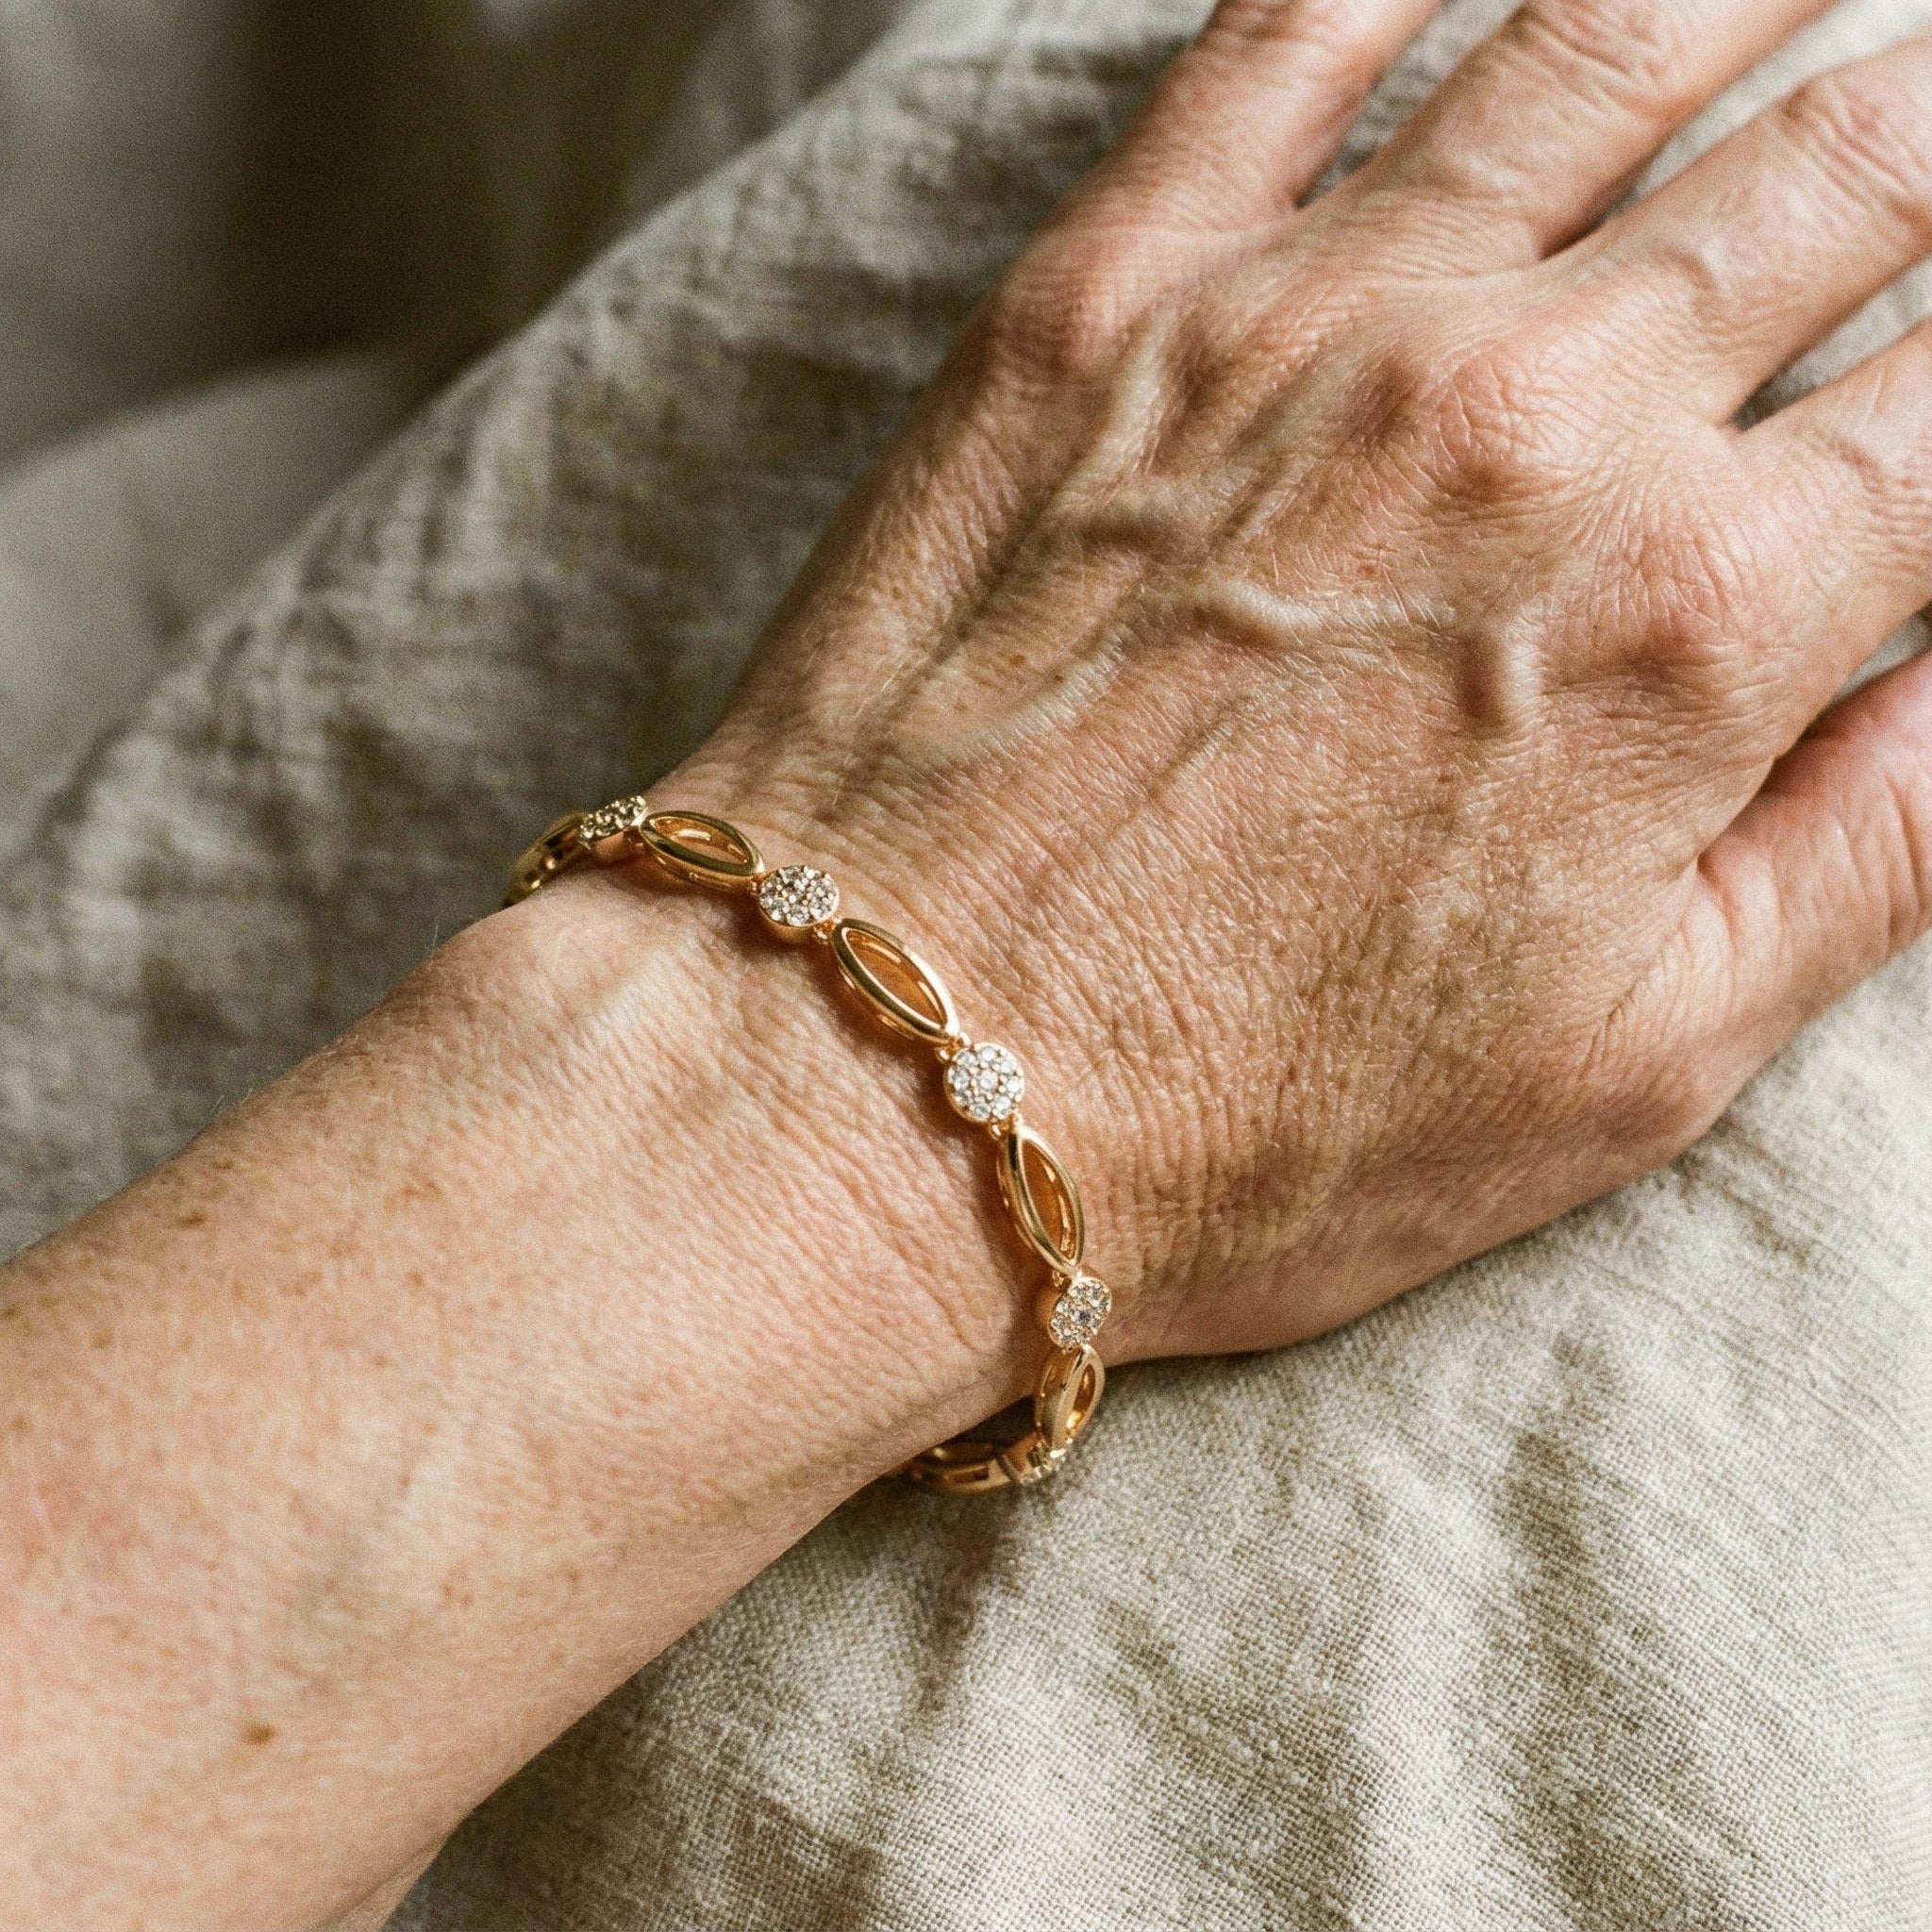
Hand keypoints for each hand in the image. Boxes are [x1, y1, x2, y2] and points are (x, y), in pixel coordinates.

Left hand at [669, 0, 1931, 1362]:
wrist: (883, 1079)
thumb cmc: (1246, 1125)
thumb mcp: (1633, 1067)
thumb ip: (1876, 841)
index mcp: (1689, 623)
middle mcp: (1528, 421)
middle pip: (1843, 163)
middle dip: (1930, 121)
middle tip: (1928, 120)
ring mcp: (1303, 327)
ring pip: (1611, 34)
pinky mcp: (1105, 298)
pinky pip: (1296, 28)